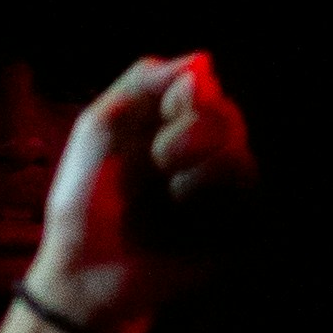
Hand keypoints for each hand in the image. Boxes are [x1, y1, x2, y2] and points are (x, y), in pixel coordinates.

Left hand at [28, 52, 256, 332]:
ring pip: (241, 157)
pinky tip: (188, 222)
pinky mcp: (235, 229)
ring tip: (170, 199)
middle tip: (160, 159)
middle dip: (192, 133)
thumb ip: (139, 86)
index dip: (188, 91)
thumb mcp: (96, 132)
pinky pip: (249, 201)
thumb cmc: (83, 204)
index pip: (201, 82)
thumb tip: (202, 59)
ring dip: (199, 174)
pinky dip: (215, 206)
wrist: (87, 274)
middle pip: (227, 115)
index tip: (165, 110)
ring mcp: (219, 191)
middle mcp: (199, 151)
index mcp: (164, 123)